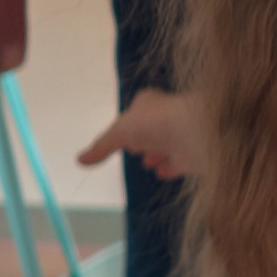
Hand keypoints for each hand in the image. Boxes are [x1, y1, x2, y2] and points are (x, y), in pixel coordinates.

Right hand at [79, 88, 208, 180]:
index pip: (135, 113)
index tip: (122, 136)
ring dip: (156, 153)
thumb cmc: (155, 123)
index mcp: (149, 104)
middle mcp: (166, 118)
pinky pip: (178, 162)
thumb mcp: (120, 133)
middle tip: (137, 150)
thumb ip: (101, 147)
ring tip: (148, 163)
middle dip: (144, 139)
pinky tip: (162, 172)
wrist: (196, 134)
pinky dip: (170, 167)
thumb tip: (80, 159)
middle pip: (151, 130)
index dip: (128, 124)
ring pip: (166, 145)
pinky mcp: (192, 155)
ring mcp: (181, 136)